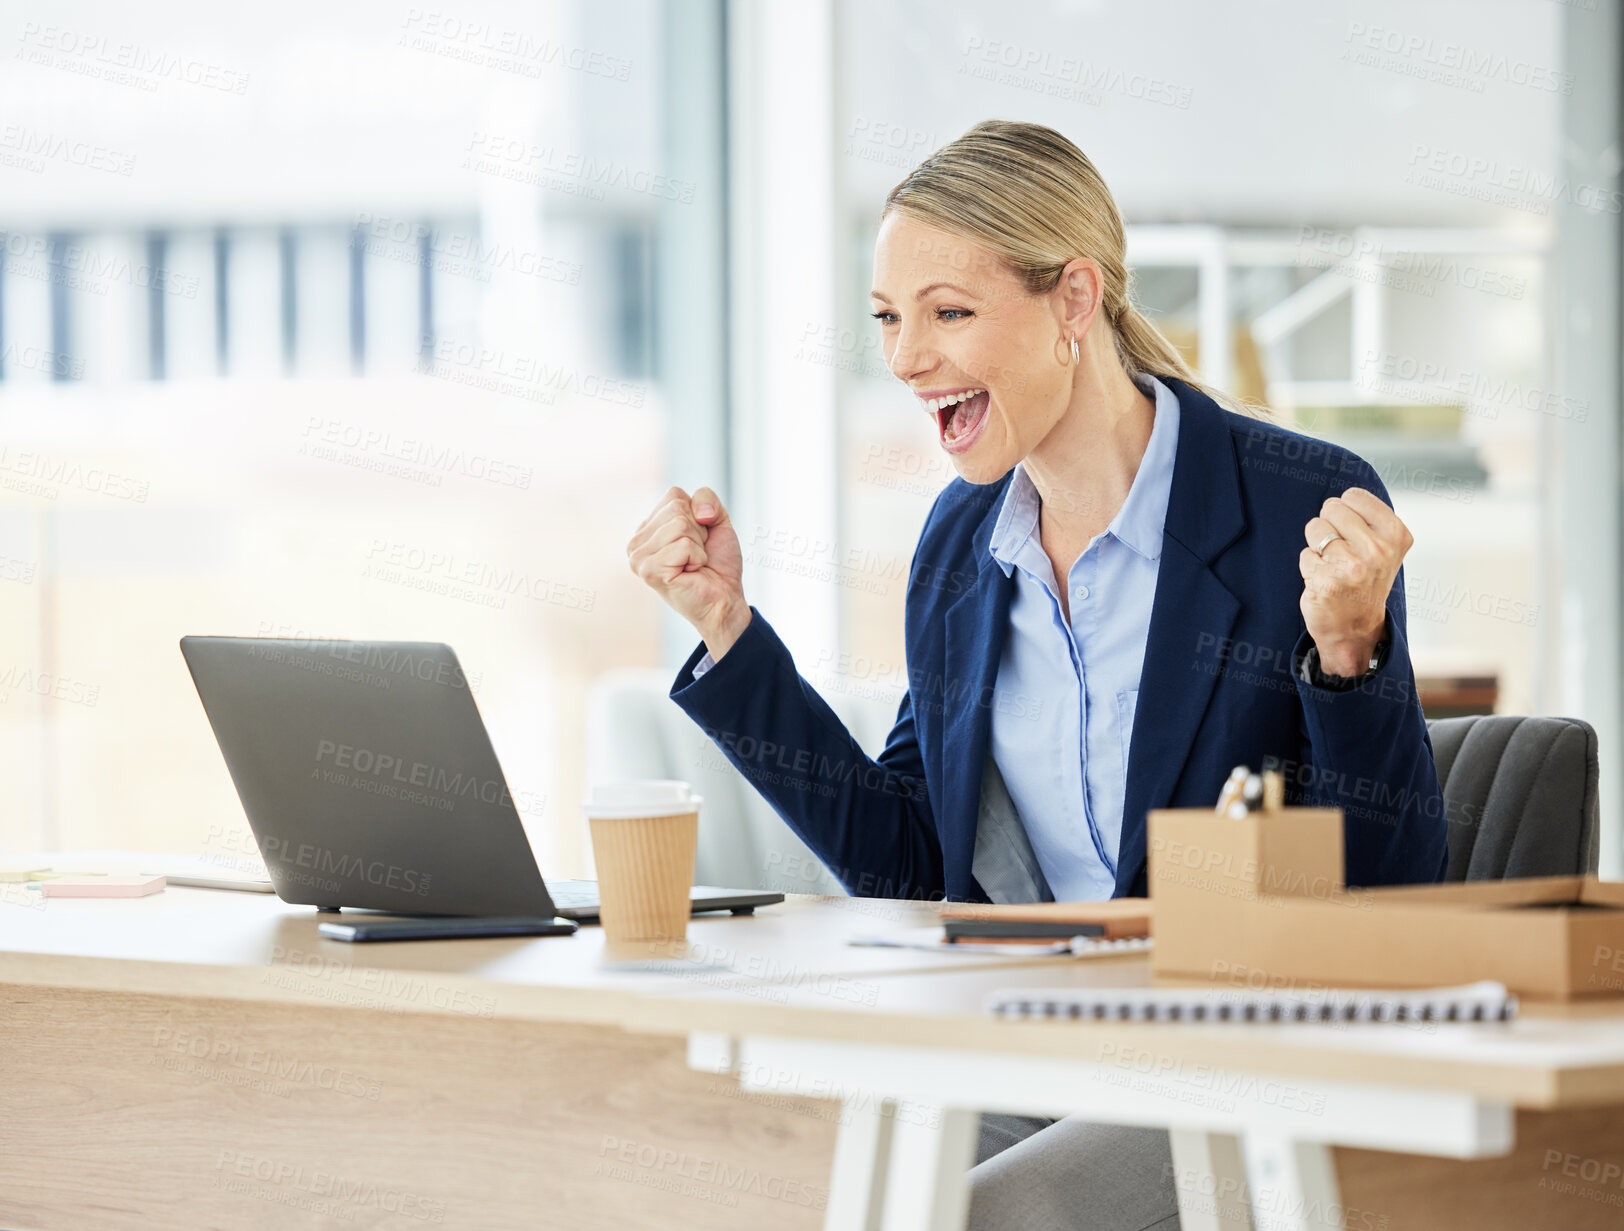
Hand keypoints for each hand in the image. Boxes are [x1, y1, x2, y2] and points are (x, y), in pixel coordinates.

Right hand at [627, 485, 751, 659]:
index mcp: (647, 527)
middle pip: (676, 507)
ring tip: (693, 564)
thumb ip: (706, 498)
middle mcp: (637, 542)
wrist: (725, 598)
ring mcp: (639, 558)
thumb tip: (699, 512)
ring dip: (699, 545)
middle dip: (699, 530)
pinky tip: (691, 573)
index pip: (674, 495)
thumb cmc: (717, 563)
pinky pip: (683, 545)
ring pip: (680, 525)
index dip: (698, 514)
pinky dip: (697, 558)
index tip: (698, 539)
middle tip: (697, 554)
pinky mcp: (650, 571)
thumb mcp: (716, 520)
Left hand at [1299, 487, 1410, 676]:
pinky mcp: (1327, 581)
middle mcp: (1377, 550)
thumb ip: (1369, 519)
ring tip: (1332, 565)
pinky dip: (1309, 567)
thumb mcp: (1384, 546)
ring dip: (1317, 546)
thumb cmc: (1365, 581)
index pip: (1353, 496)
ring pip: (1315, 528)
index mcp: (1395, 535)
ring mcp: (1352, 566)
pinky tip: (1324, 581)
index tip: (1353, 532)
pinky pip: (1305, 555)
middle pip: (1332, 508)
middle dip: (1330, 526)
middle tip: (1341, 551)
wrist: (1355, 627)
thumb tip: (1344, 496)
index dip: (1345, 511)